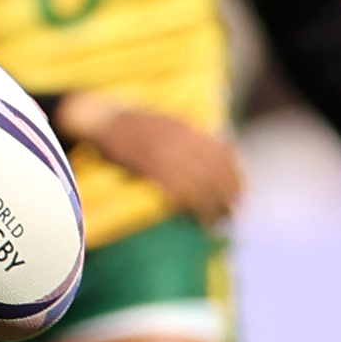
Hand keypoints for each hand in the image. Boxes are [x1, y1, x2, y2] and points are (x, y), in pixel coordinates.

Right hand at [66, 97, 241, 221]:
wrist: (98, 119)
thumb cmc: (130, 126)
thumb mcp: (165, 121)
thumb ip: (188, 135)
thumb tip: (216, 148)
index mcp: (185, 128)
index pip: (222, 153)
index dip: (235, 176)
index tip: (241, 194)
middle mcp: (178, 139)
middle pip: (213, 171)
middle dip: (227, 194)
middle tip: (233, 214)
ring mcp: (163, 152)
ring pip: (197, 183)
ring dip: (210, 205)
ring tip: (215, 222)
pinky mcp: (146, 166)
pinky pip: (175, 189)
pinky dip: (188, 206)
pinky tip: (193, 219)